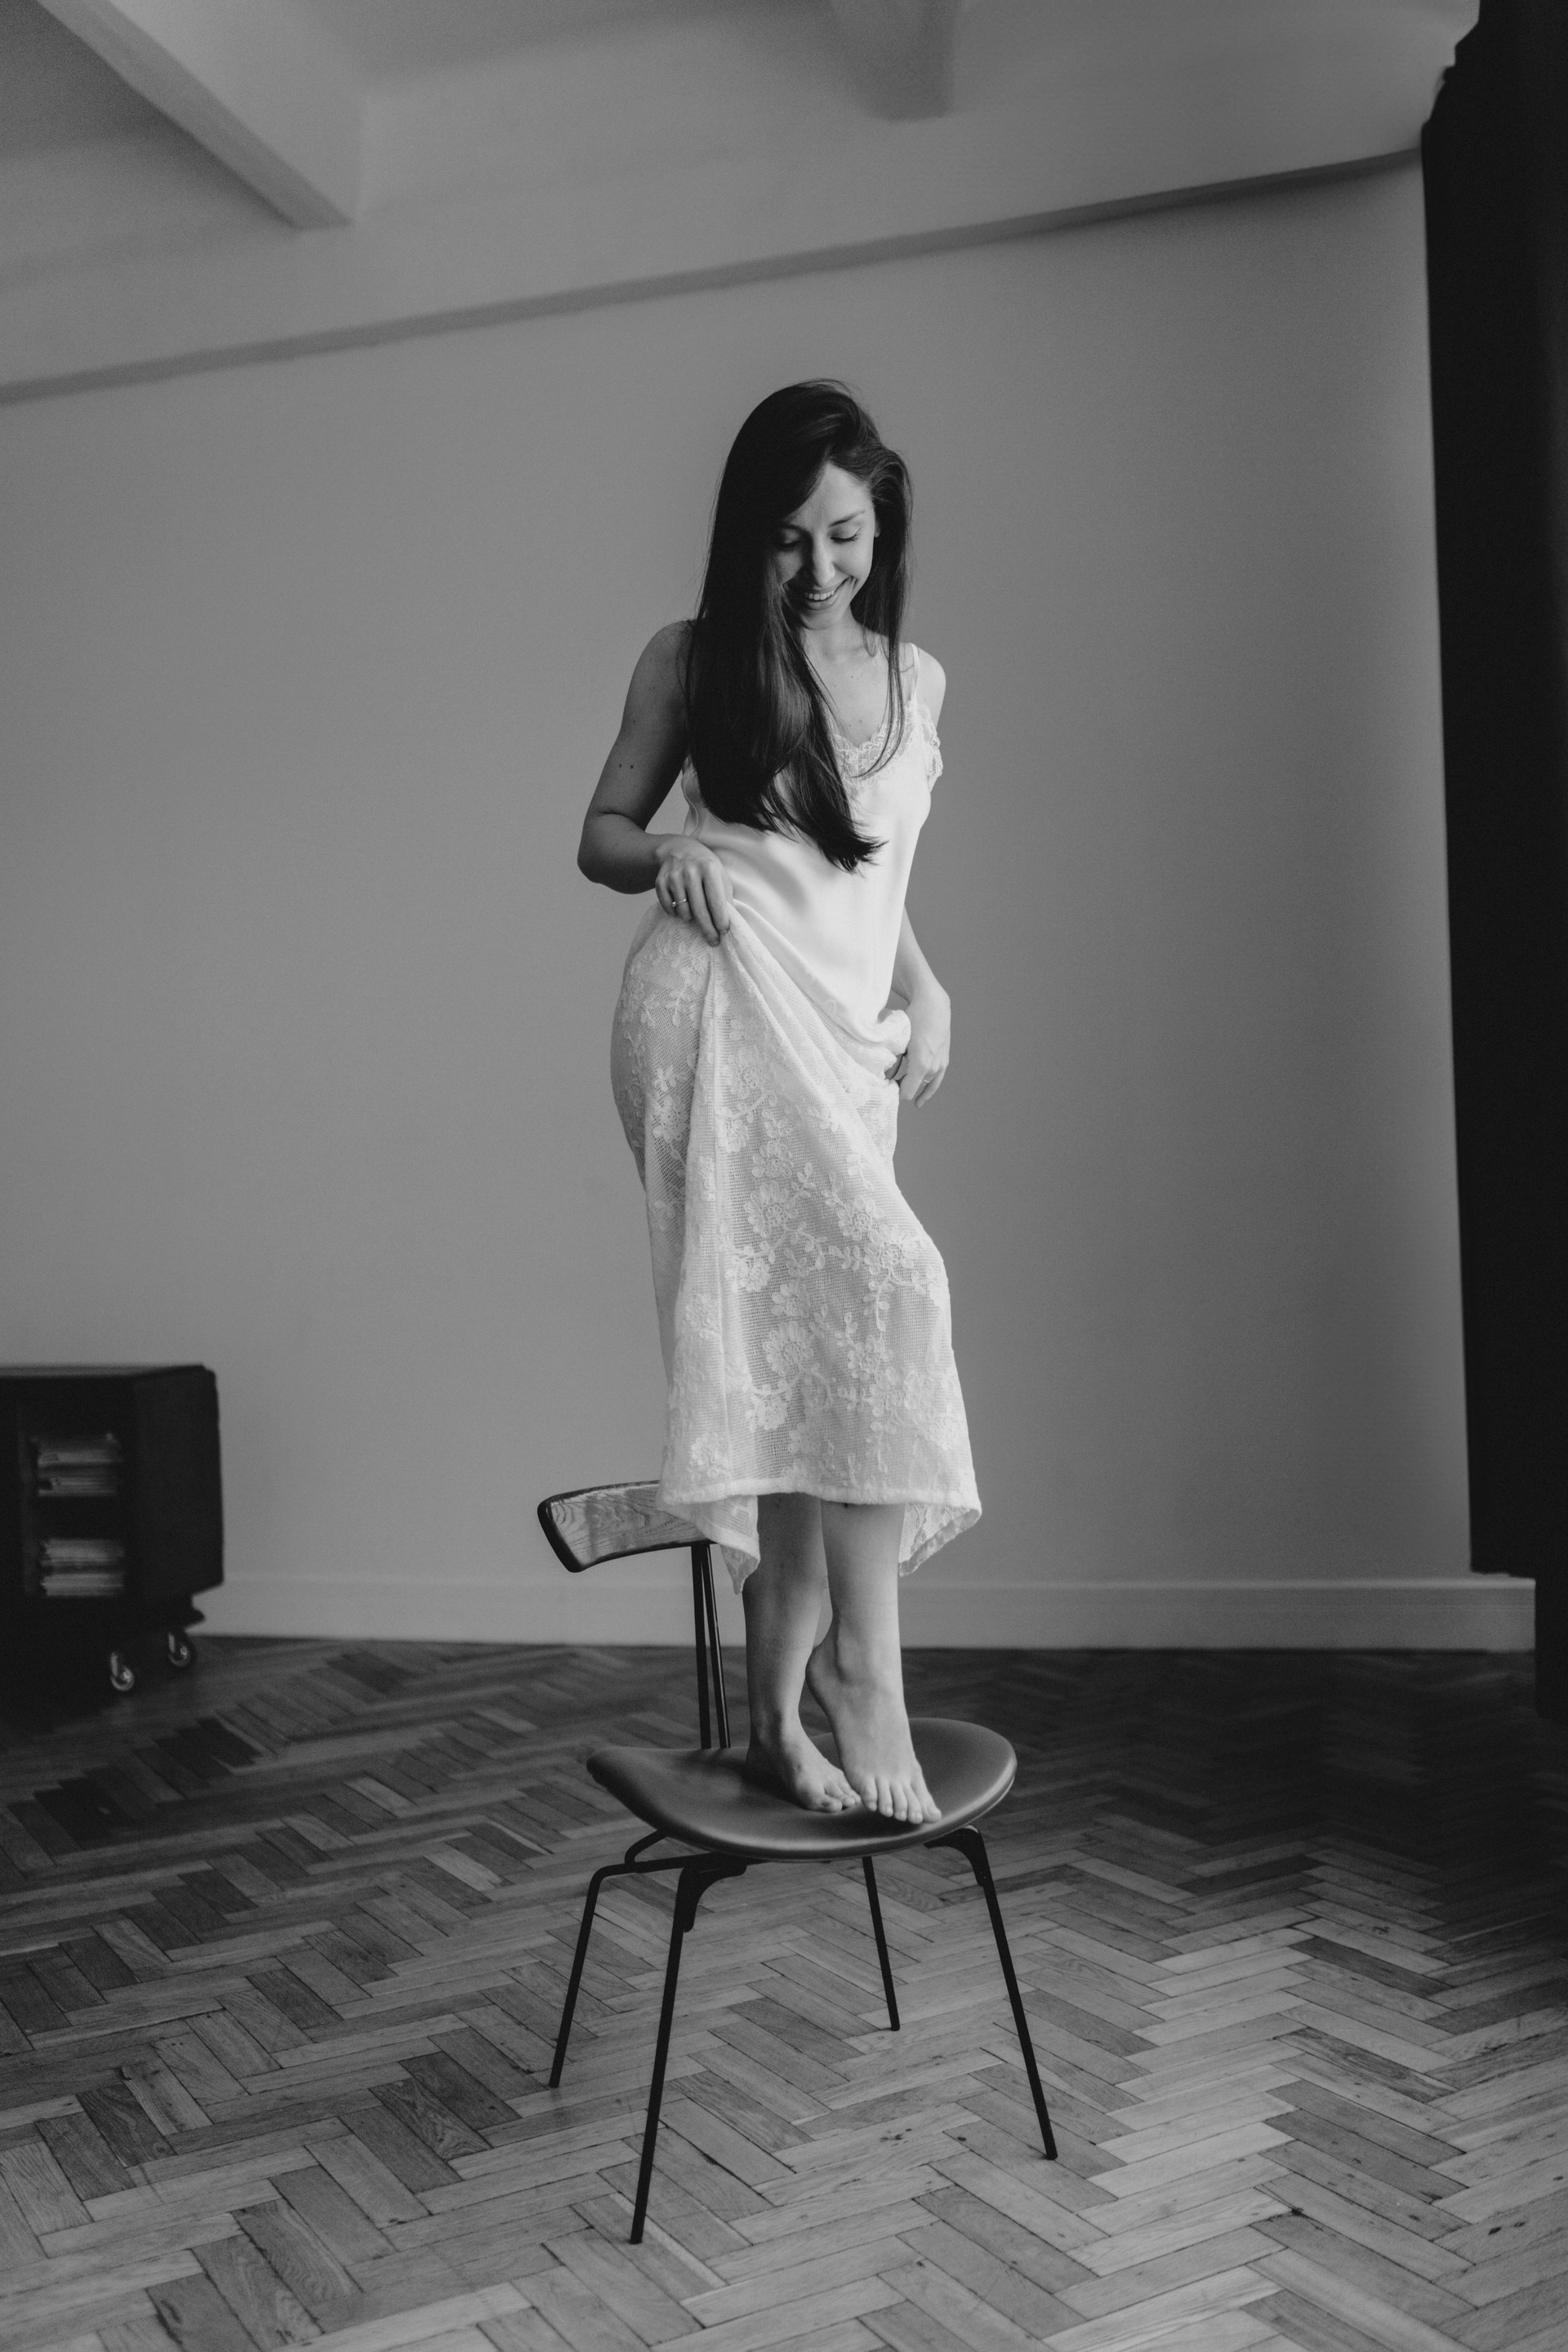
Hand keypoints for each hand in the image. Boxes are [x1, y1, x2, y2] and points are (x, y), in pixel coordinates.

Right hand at [655, 839, 730, 942]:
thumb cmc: (704, 865)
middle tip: (713, 941)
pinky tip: (680, 907)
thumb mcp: (720, 873)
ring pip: (683, 912)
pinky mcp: (660, 882)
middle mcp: (690, 871)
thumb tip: (728, 920)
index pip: (716, 901)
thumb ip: (725, 894)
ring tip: (694, 913)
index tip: (724, 933)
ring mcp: (673, 877)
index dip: (720, 920)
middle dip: (708, 930)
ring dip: (690, 919)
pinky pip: (669, 908)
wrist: (677, 849)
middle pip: (700, 911)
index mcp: (709, 868)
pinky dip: (675, 913)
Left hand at [891, 982, 950, 1104]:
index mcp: (921, 1065)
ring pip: (923, 1085)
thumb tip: (886, 1078)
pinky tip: (919, 1101)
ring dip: (912, 1086)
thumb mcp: (898, 1041)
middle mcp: (933, 1068)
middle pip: (913, 1088)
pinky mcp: (944, 1061)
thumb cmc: (913, 1020)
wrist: (933, 1006)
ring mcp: (941, 1065)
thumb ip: (893, 1062)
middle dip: (900, 1088)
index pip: (906, 1092)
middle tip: (887, 1087)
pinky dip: (927, 1092)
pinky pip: (936, 1082)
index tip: (884, 1090)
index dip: (894, 1094)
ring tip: (899, 1090)